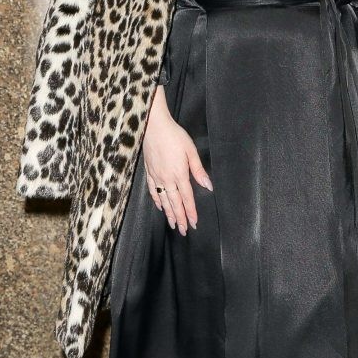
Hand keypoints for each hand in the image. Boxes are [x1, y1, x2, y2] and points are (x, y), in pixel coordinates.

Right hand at [142, 86, 212, 235]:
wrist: (153, 126)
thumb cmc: (174, 136)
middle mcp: (167, 179)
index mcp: (179, 174)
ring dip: (169, 213)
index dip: (191, 211)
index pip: (187, 197)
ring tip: (173, 224)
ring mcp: (156, 176)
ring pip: (163, 200)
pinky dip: (157, 200)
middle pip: (175, 203)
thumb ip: (198, 170)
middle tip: (184, 231)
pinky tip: (160, 206)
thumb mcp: (190, 150)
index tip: (194, 223)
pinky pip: (153, 190)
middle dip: (180, 218)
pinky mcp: (149, 172)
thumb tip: (208, 186)